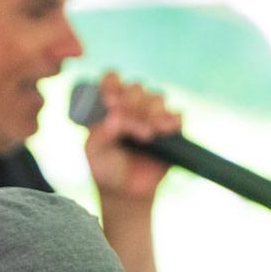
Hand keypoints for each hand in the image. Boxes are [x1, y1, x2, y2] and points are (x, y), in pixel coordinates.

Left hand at [83, 70, 181, 202]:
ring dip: (150, 111)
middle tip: (125, 123)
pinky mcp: (171, 129)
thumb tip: (115, 118)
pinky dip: (170, 120)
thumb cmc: (105, 168)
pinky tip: (162, 131)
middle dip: (131, 102)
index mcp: (108, 105)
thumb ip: (100, 134)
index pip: (111, 79)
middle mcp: (131, 104)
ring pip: (157, 97)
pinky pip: (176, 115)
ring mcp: (152, 115)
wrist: (125, 192)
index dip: (112, 84)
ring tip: (144, 134)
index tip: (110, 101)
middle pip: (136, 87)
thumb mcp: (93, 151)